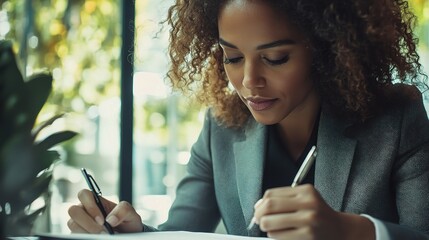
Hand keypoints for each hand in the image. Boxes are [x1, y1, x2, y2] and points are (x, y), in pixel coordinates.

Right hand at [67, 189, 142, 233]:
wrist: (127, 235)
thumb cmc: (127, 222)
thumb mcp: (130, 213)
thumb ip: (123, 210)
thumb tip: (110, 219)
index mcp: (96, 201)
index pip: (83, 194)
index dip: (90, 206)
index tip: (102, 220)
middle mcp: (85, 210)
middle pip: (73, 210)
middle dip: (88, 222)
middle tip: (102, 231)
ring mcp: (80, 223)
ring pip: (72, 224)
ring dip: (87, 231)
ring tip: (102, 236)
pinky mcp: (78, 233)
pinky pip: (74, 235)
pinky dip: (86, 237)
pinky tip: (97, 239)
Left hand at [253, 184, 374, 239]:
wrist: (341, 231)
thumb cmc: (319, 216)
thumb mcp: (306, 200)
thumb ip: (284, 199)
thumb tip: (258, 206)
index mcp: (306, 191)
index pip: (271, 194)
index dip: (260, 204)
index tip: (258, 210)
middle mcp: (308, 203)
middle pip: (270, 206)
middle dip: (259, 215)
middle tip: (259, 221)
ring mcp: (309, 220)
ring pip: (271, 222)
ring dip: (266, 227)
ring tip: (271, 229)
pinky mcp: (308, 236)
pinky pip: (279, 236)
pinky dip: (274, 236)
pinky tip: (281, 235)